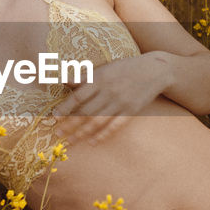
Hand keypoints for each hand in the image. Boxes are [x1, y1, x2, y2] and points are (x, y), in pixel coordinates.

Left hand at [50, 54, 171, 144]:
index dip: (65, 107)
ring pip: (97, 121)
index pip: (78, 96)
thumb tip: (62, 79)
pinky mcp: (131, 111)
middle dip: (70, 124)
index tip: (54, 117)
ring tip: (71, 140)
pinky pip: (114, 126)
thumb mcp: (104, 68)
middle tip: (57, 133)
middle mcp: (109, 92)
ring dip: (82, 133)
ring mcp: (120, 103)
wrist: (155, 70)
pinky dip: (103, 135)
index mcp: (100, 79)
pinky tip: (93, 142)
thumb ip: (84, 77)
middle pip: (86, 112)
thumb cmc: (125, 68)